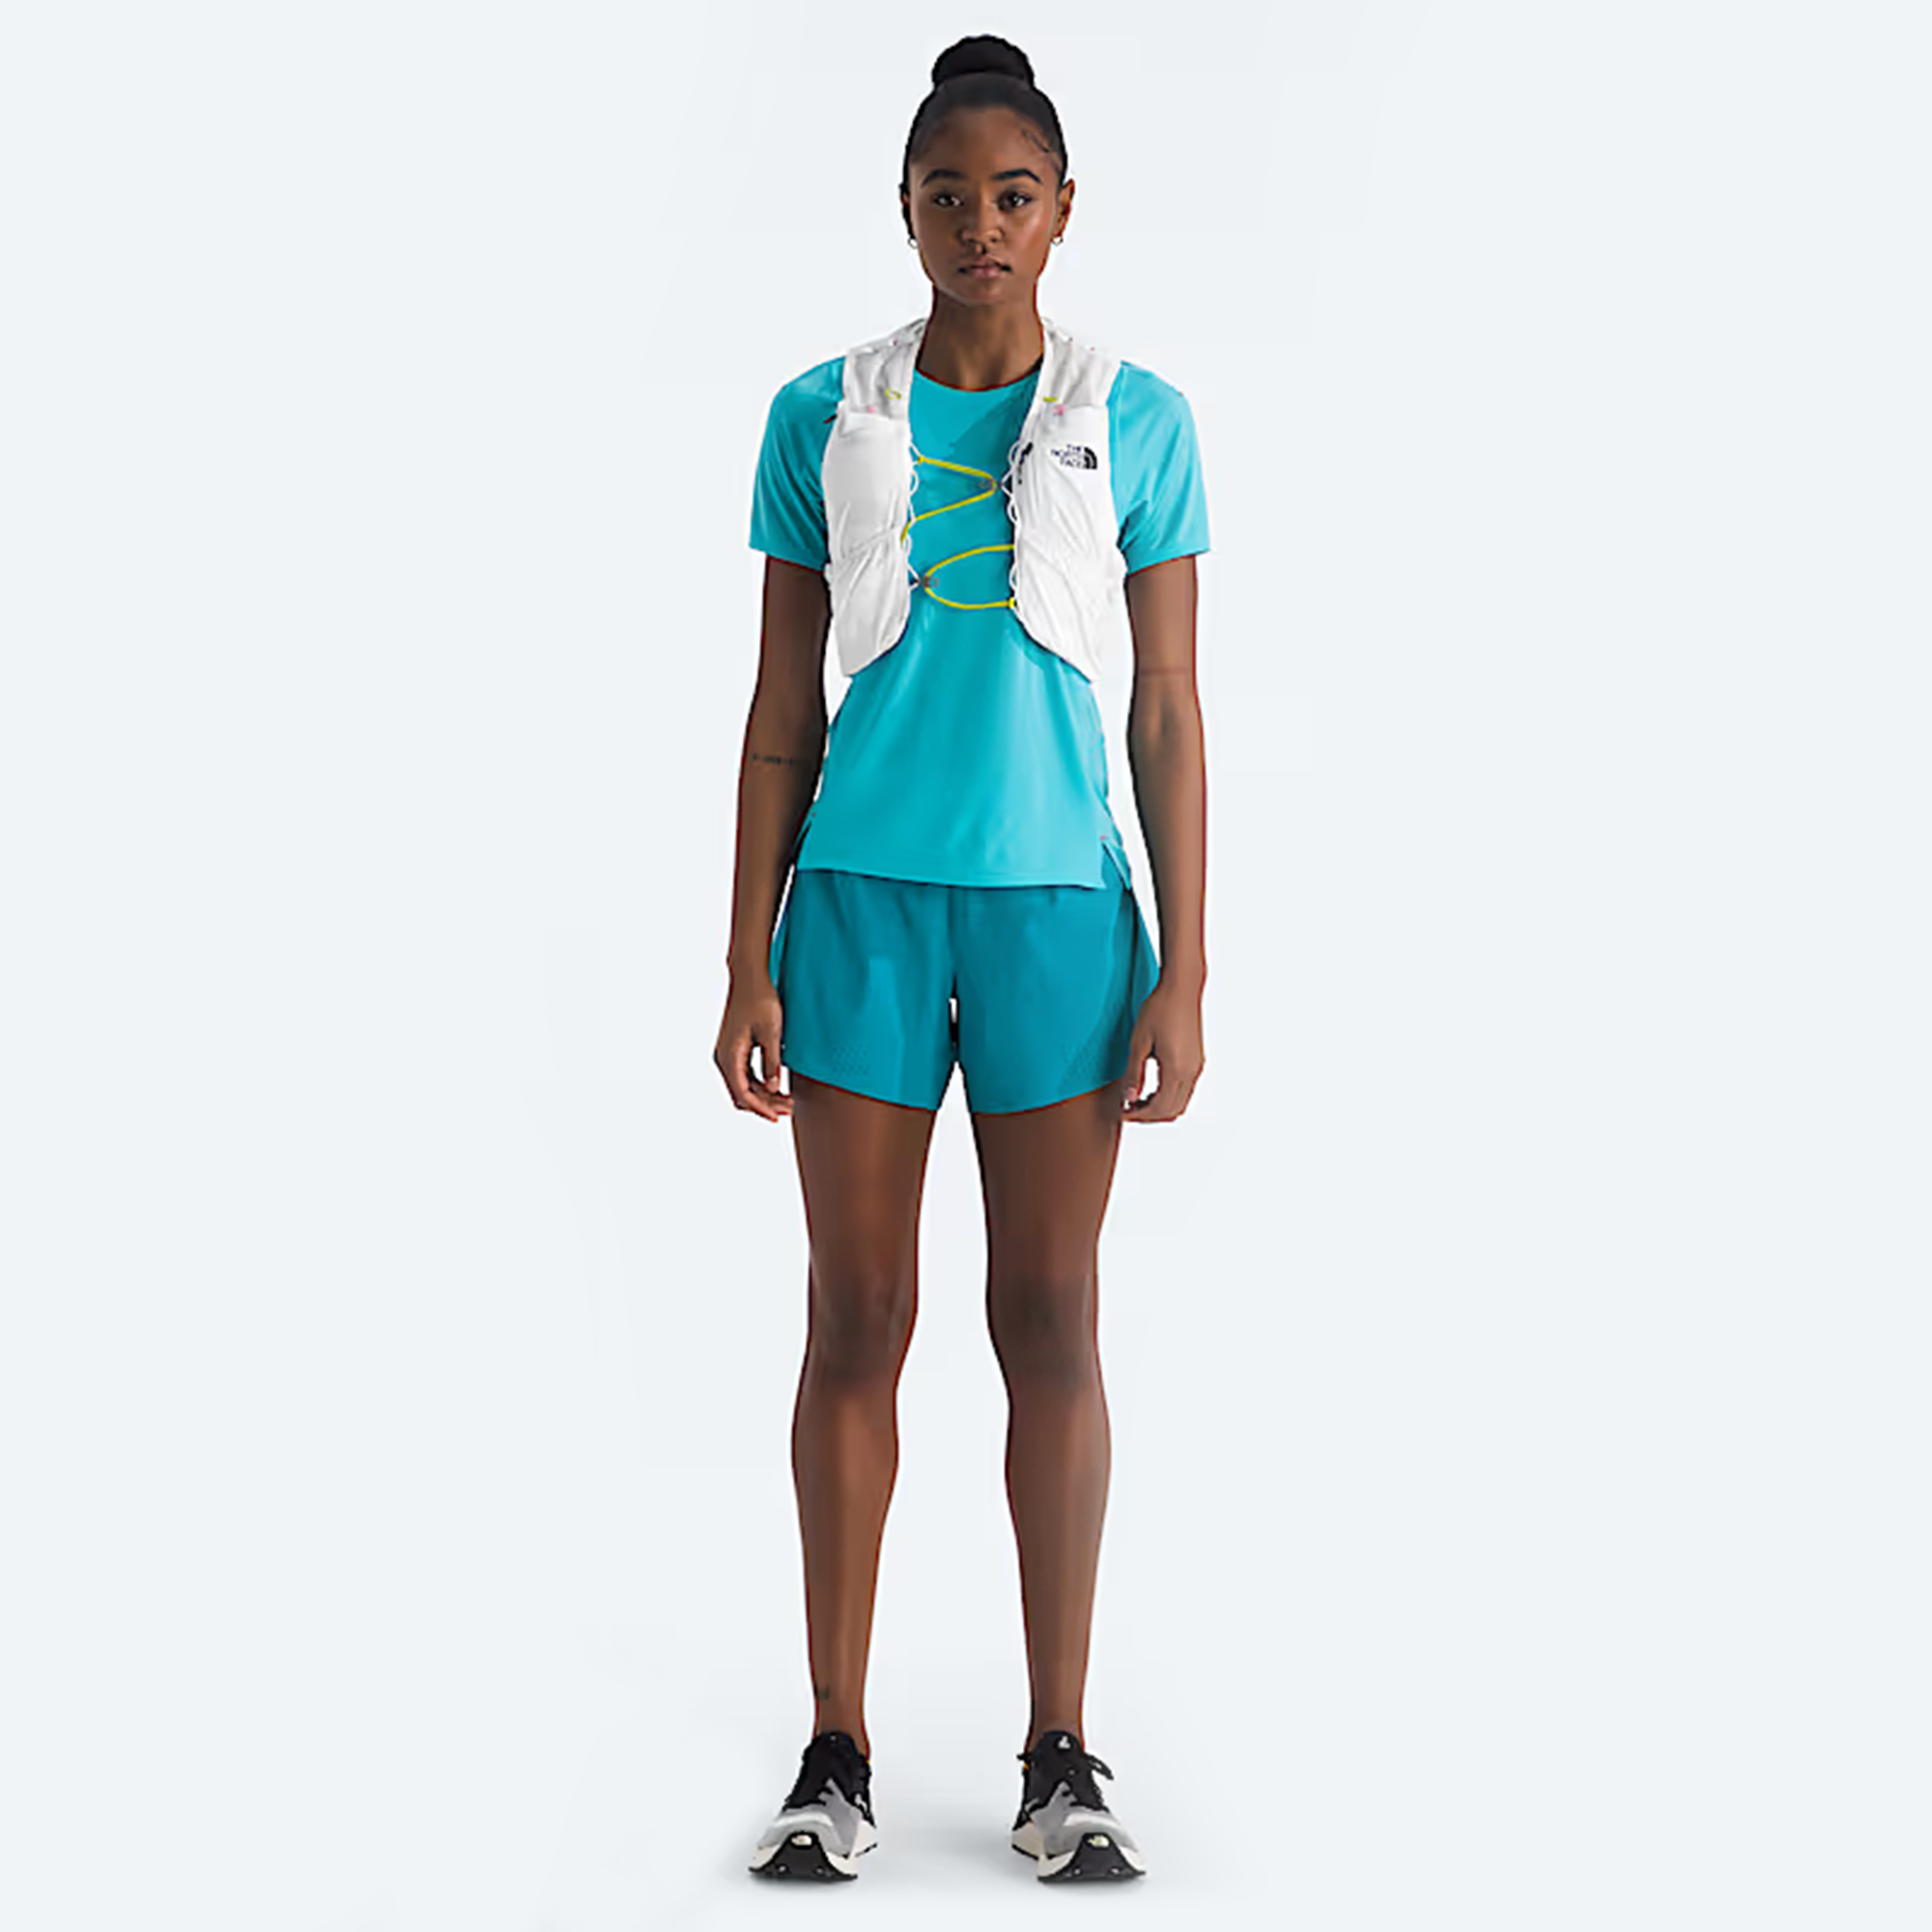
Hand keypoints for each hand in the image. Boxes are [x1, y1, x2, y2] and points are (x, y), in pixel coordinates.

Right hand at [715, 971, 791, 1120]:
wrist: (751, 979)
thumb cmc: (761, 1001)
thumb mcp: (772, 1033)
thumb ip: (771, 1062)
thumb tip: (773, 1088)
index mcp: (728, 1056)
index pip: (742, 1094)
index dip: (760, 1108)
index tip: (777, 1117)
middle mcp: (724, 1058)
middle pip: (742, 1093)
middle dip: (765, 1104)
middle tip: (790, 1109)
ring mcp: (729, 1054)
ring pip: (745, 1085)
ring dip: (764, 1095)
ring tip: (789, 1100)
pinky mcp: (736, 1049)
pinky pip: (746, 1074)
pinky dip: (761, 1083)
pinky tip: (779, 1086)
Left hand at [1120, 977, 1204, 1121]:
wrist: (1181, 988)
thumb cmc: (1159, 1009)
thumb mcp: (1139, 1042)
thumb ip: (1134, 1073)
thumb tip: (1129, 1098)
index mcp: (1177, 1069)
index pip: (1160, 1107)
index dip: (1139, 1114)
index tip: (1122, 1112)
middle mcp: (1191, 1071)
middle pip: (1172, 1110)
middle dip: (1149, 1115)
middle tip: (1128, 1109)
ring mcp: (1196, 1066)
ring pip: (1180, 1102)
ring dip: (1159, 1107)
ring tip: (1137, 1099)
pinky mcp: (1196, 1060)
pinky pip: (1184, 1090)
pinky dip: (1168, 1096)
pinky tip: (1151, 1088)